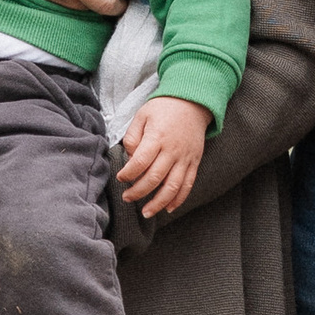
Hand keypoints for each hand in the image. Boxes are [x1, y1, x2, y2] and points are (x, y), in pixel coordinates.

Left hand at [118, 95, 210, 218]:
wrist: (192, 102)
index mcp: (157, 137)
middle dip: (138, 192)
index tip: (120, 178)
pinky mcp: (194, 162)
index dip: (128, 174)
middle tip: (127, 198)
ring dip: (158, 203)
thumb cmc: (163, 108)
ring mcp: (185, 158)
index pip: (140, 162)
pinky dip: (178, 199)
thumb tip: (130, 158)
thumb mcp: (142, 115)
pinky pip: (188, 185)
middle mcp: (172, 150)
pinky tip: (167, 208)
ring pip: (172, 187)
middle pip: (154, 178)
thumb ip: (132, 137)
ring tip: (145, 212)